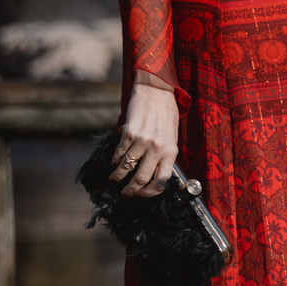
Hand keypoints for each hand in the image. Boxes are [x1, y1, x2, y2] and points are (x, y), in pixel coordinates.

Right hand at [113, 81, 179, 195]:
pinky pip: (119, 153)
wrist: (156, 90)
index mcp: (171, 151)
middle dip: (131, 190)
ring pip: (127, 167)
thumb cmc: (166, 113)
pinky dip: (114, 161)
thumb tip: (153, 174)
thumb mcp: (172, 136)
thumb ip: (164, 155)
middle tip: (126, 194)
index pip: (162, 181)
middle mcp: (157, 148)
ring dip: (118, 177)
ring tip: (114, 180)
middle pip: (142, 178)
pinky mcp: (129, 133)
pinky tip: (114, 163)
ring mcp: (143, 141)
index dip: (150, 193)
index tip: (142, 195)